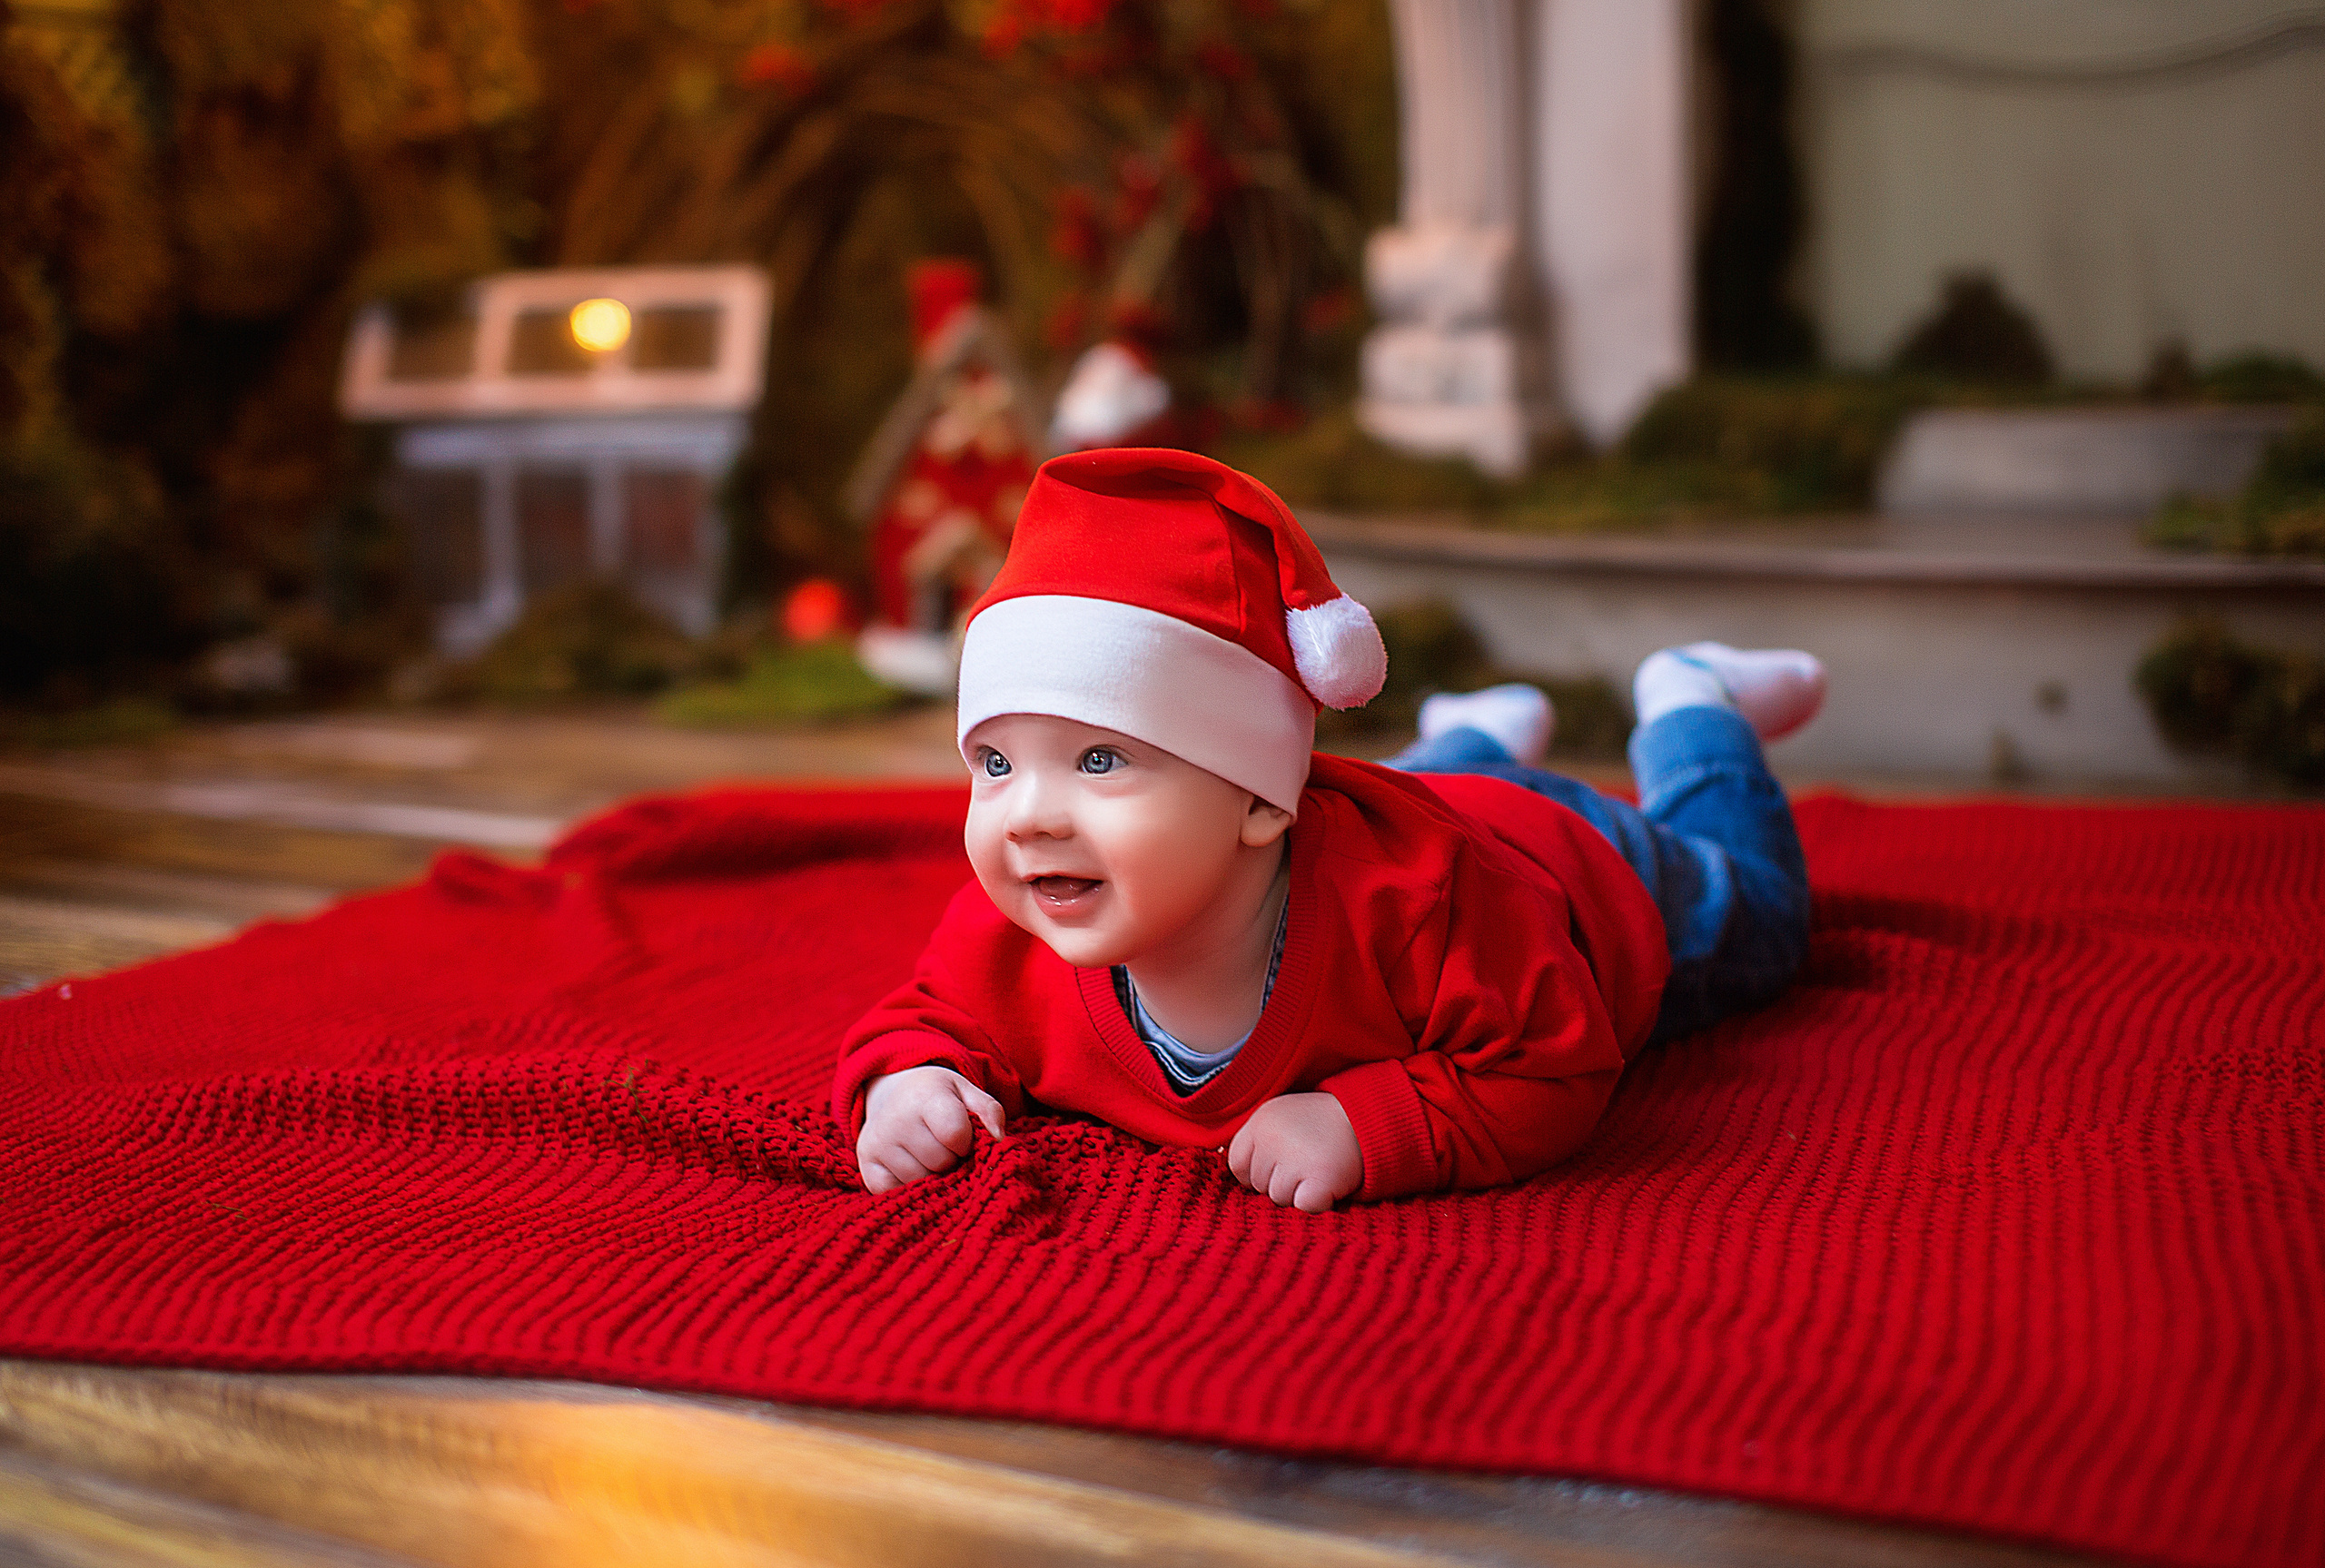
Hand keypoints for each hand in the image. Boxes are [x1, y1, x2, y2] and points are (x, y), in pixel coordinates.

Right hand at [857, 1066, 1006, 1193]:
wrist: (893, 1092)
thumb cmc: (938, 1097)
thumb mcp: (966, 1092)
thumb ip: (989, 1111)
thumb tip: (999, 1141)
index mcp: (924, 1096)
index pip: (955, 1134)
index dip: (967, 1141)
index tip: (963, 1136)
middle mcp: (894, 1120)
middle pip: (940, 1162)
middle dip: (951, 1160)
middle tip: (946, 1147)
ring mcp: (877, 1144)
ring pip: (920, 1182)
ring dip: (932, 1176)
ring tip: (930, 1155)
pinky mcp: (865, 1166)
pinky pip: (895, 1192)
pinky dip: (909, 1186)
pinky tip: (912, 1166)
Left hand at [1227, 1093, 1361, 1212]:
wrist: (1371, 1118)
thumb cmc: (1323, 1125)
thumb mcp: (1284, 1118)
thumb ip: (1259, 1143)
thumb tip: (1239, 1180)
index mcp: (1260, 1121)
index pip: (1237, 1165)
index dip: (1258, 1172)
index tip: (1282, 1164)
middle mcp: (1273, 1138)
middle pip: (1258, 1185)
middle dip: (1281, 1182)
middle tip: (1308, 1162)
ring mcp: (1295, 1159)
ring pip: (1279, 1199)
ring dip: (1299, 1193)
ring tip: (1319, 1169)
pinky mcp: (1320, 1179)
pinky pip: (1303, 1207)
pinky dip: (1318, 1202)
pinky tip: (1329, 1183)